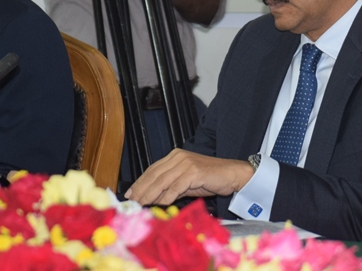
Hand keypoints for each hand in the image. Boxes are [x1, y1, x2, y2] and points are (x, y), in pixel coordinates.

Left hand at [125, 149, 253, 204]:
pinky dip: (167, 197)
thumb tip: (152, 198)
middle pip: (154, 174)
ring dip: (150, 195)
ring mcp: (186, 163)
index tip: (130, 194)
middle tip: (132, 202)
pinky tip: (161, 204)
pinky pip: (176, 186)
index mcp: (175, 156)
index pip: (152, 169)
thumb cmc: (210, 179)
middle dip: (141, 190)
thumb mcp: (186, 182)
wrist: (232, 174)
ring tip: (142, 205)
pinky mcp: (194, 171)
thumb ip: (170, 186)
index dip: (140, 182)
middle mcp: (179, 157)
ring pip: (162, 181)